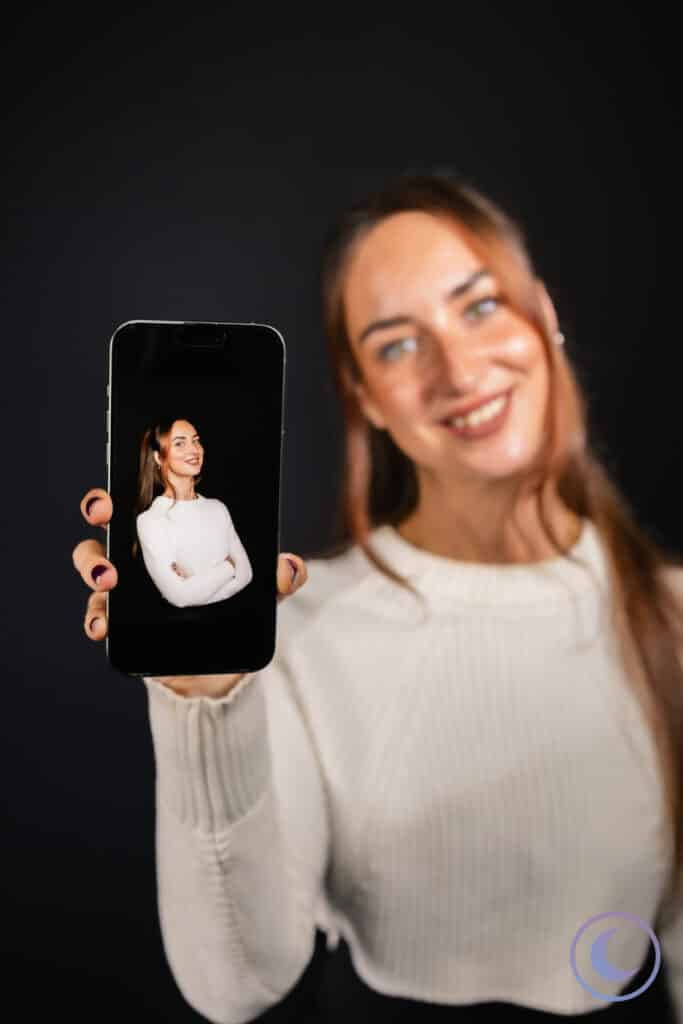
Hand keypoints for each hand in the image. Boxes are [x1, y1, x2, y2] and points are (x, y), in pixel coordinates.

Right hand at [72, 487, 307, 697]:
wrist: (218, 663)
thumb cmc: (232, 610)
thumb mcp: (261, 592)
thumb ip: (280, 578)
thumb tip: (291, 565)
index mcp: (174, 529)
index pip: (146, 495)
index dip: (136, 479)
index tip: (133, 475)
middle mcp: (141, 551)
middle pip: (108, 520)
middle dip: (98, 507)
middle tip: (105, 513)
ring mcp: (125, 586)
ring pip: (94, 564)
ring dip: (93, 565)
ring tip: (108, 579)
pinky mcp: (117, 621)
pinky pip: (97, 615)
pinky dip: (95, 617)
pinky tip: (103, 624)